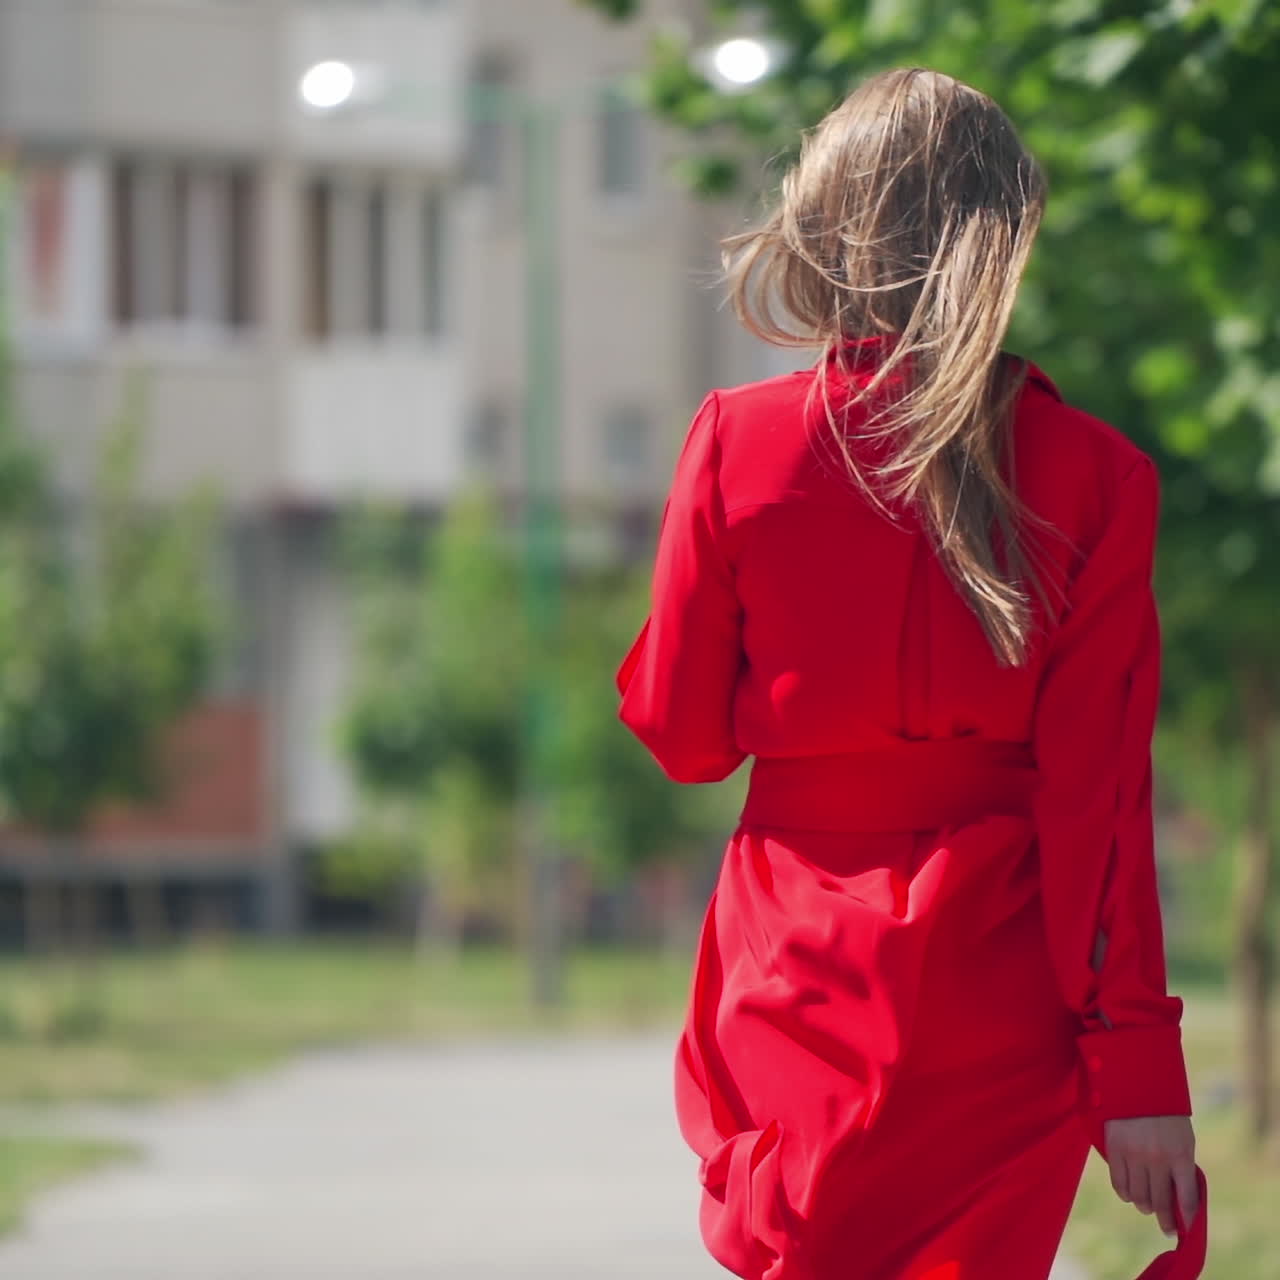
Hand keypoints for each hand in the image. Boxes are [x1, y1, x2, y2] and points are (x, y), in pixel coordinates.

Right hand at [1103, 1115, 1198, 1236]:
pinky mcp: (1114, 1149)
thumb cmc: (1166, 1113)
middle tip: (1167, 1227)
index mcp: (1180, 1155)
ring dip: (1144, 1206)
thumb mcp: (1183, 1138)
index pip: (1186, 1198)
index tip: (1184, 1227)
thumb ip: (1182, 1166)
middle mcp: (1156, 1158)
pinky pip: (1119, 1183)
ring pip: (1138, 1196)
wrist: (1137, 1082)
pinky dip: (1125, 1194)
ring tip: (1147, 1207)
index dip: (1185, 1218)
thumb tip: (1178, 1198)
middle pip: (1160, 1202)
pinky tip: (1130, 1194)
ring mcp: (1133, 1154)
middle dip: (1165, 1219)